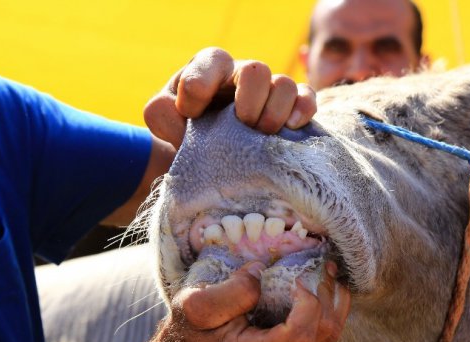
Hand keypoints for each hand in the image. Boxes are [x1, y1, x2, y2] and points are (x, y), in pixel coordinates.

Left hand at [144, 47, 316, 148]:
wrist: (204, 152)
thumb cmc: (183, 128)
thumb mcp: (163, 119)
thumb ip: (162, 113)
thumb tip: (183, 116)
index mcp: (209, 69)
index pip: (212, 62)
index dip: (201, 87)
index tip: (190, 114)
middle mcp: (241, 75)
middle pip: (256, 70)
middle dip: (249, 101)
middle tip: (241, 125)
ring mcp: (268, 91)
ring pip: (284, 85)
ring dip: (274, 112)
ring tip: (262, 135)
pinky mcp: (290, 108)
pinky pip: (306, 99)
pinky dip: (302, 111)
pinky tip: (291, 128)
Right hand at [166, 261, 349, 341]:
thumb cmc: (195, 325)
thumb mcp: (196, 304)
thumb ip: (230, 291)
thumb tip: (262, 273)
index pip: (299, 336)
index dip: (307, 304)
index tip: (295, 278)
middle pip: (321, 333)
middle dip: (324, 294)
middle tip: (317, 263)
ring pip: (331, 333)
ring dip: (333, 297)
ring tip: (326, 268)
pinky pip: (330, 333)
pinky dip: (332, 305)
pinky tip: (326, 283)